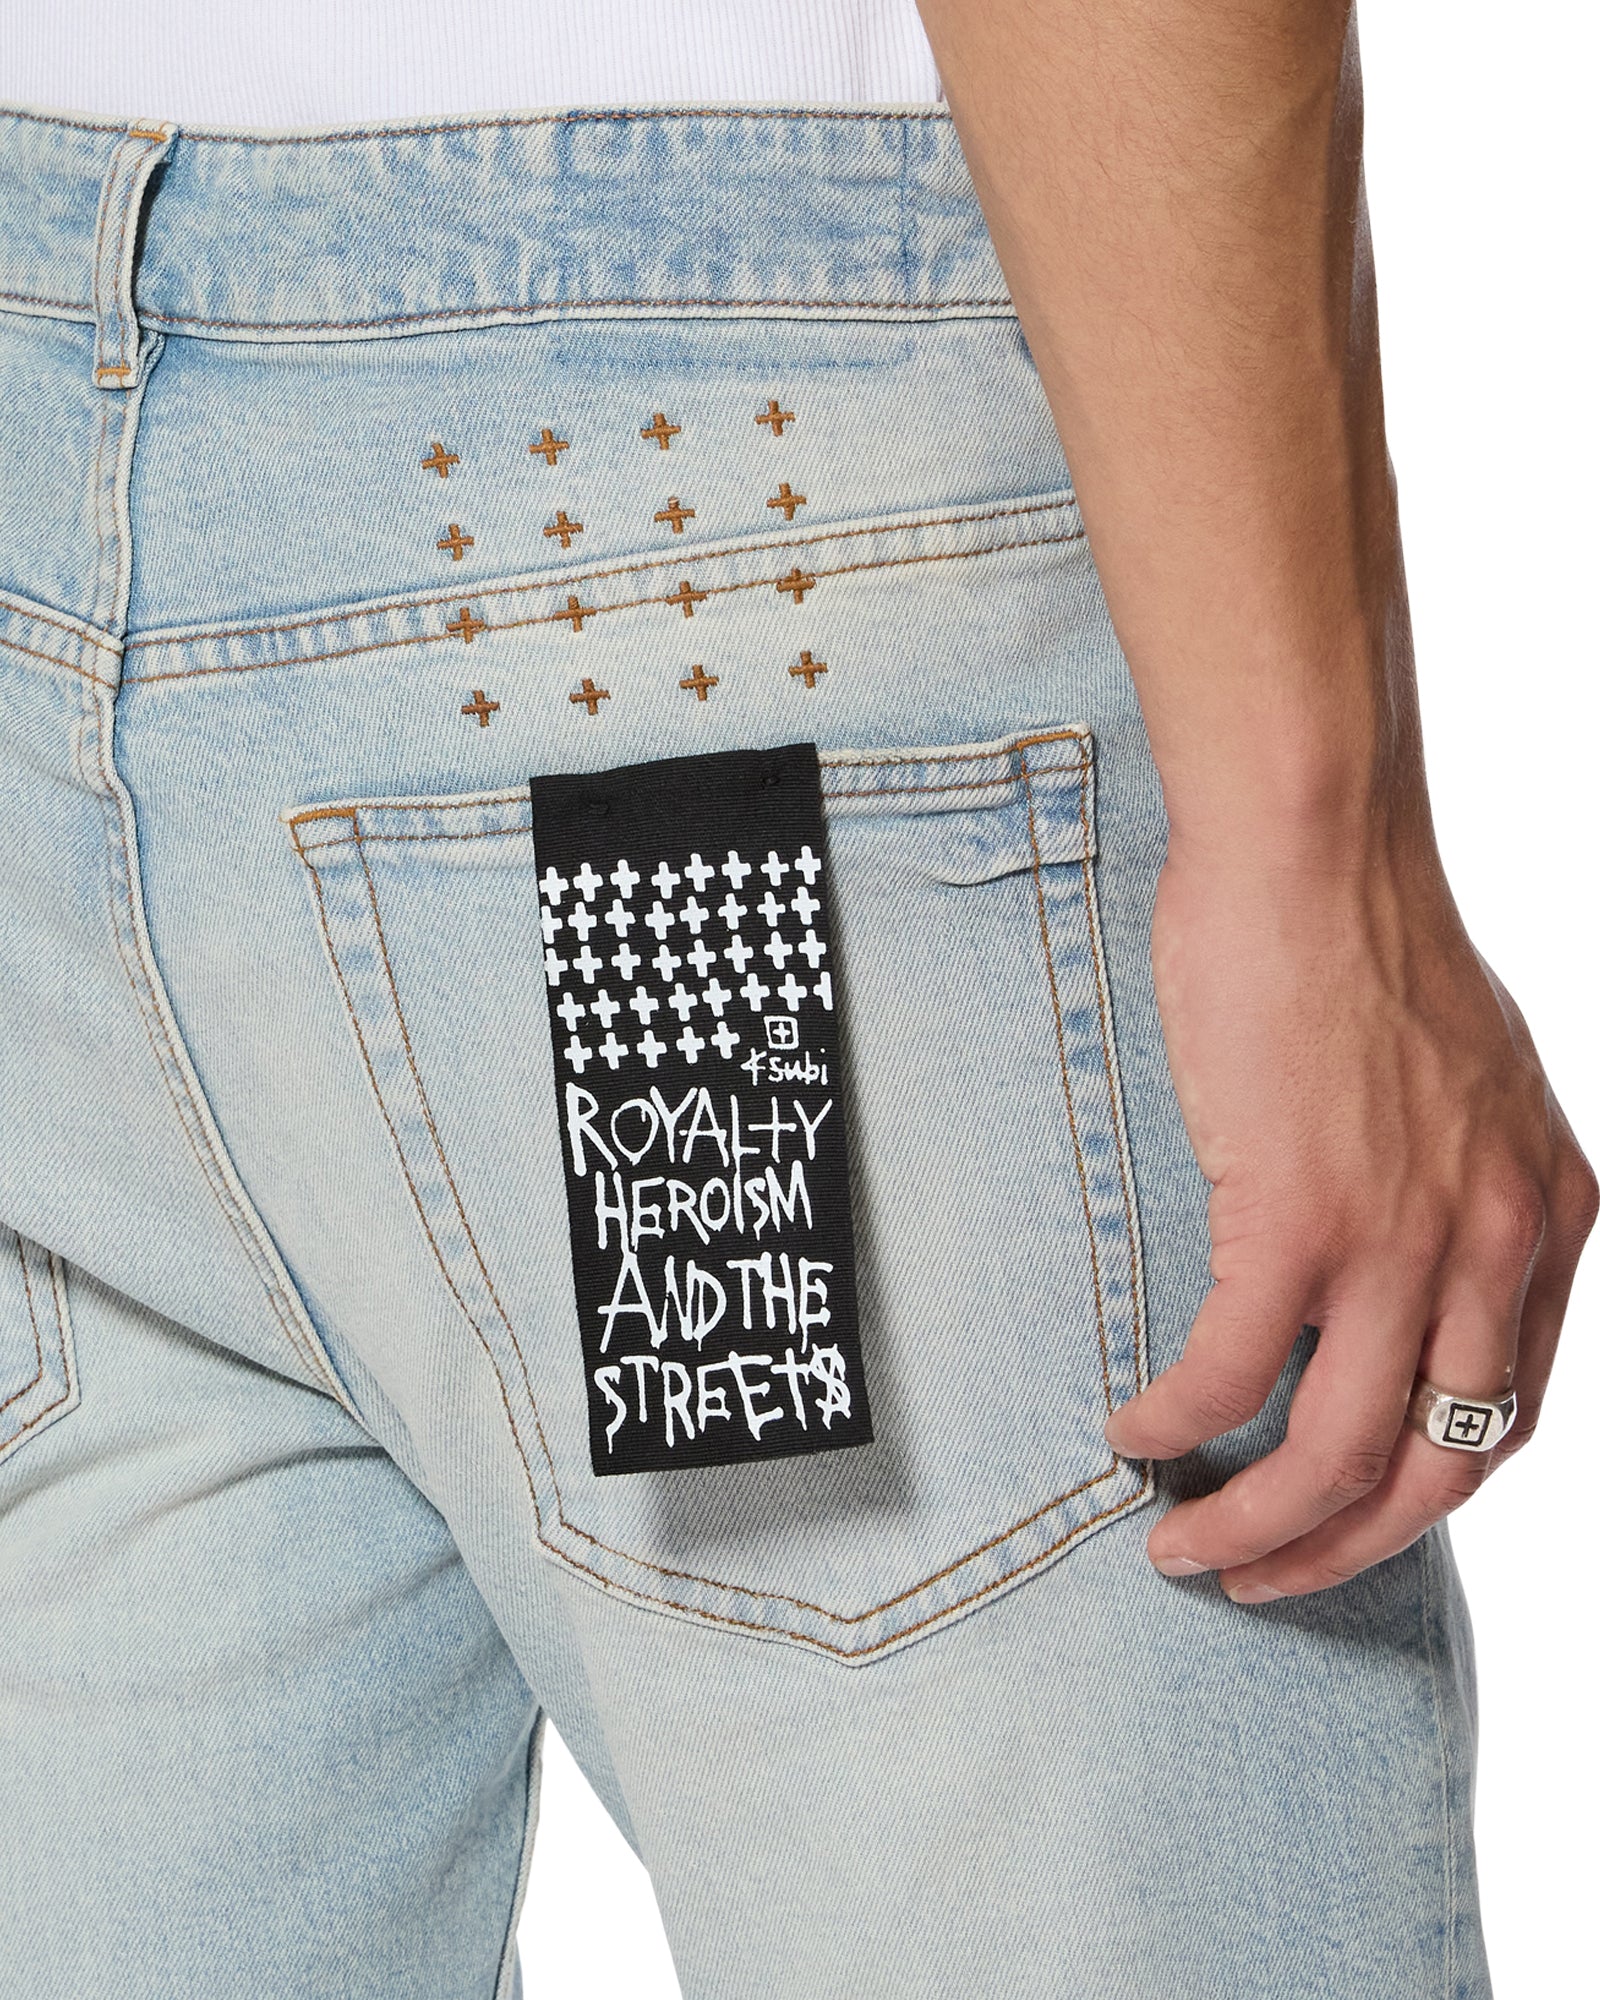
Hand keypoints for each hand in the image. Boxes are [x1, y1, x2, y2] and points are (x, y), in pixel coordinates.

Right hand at [1105, 830, 1596, 1600]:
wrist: (1315, 848)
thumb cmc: (1363, 940)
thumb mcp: (1465, 1085)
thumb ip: (1457, 1185)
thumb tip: (1385, 1264)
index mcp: (1548, 1215)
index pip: (1507, 1411)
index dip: (1420, 1489)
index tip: (1343, 1511)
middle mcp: (1499, 1245)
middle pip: (1437, 1472)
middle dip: (1342, 1550)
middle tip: (1261, 1578)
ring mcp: (1404, 1239)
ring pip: (1338, 1455)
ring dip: (1256, 1530)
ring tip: (1185, 1549)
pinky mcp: (1299, 1216)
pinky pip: (1229, 1374)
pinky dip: (1177, 1425)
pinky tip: (1132, 1435)